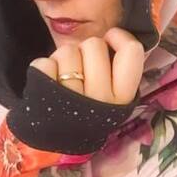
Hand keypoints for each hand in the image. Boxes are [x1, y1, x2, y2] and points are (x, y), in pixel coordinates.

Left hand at [29, 27, 144, 104]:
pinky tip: (48, 83)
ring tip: (64, 77)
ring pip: (68, 51)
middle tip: (82, 69)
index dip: (119, 37)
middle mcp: (101, 99)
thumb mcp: (114, 95)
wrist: (56, 141)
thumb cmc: (88, 109)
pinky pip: (44, 62)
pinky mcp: (45, 95)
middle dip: (85, 50)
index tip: (109, 41)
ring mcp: (72, 98)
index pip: (132, 50)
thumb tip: (112, 35)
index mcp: (123, 96)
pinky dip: (44, 68)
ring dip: (63, 59)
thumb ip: (119, 70)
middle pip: (95, 44)